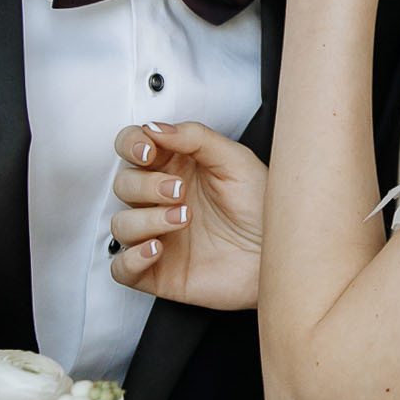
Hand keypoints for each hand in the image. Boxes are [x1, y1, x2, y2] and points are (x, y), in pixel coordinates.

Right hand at [108, 121, 266, 310]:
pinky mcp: (157, 271)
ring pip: (121, 224)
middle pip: (123, 184)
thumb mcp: (237, 161)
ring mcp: (157, 235)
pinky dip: (131, 259)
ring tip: (182, 218)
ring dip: (145, 220)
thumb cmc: (262, 208)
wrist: (279, 253)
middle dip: (145, 185)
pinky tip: (157, 249)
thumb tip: (157, 128)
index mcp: (175, 167)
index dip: (131, 144)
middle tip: (179, 190)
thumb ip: (195, 137)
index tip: (148, 151)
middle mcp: (160, 200)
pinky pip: (122, 268)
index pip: (132, 147)